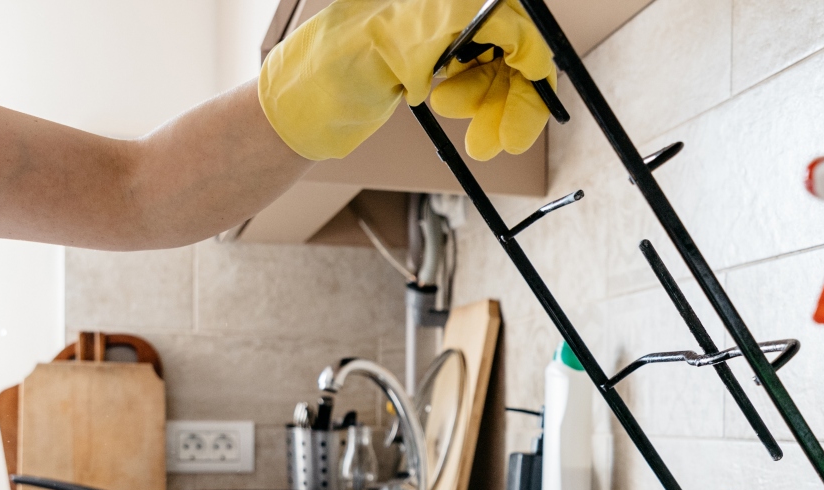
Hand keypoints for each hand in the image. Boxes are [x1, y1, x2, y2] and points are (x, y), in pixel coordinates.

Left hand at [259, 0, 556, 160]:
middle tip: (499, 142)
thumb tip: (521, 38)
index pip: (512, 27)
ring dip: (492, 106)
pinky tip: (456, 115)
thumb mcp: (401, 52)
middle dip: (509, 97)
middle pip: (509, 48)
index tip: (527, 117)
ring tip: (476, 140)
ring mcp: (437, 29)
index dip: (529, 75)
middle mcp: (440, 5)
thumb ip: (466, 37)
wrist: (293, 106)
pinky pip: (475, 75)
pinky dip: (477, 102)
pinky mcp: (430, 54)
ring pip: (495, 65)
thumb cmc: (327, 73)